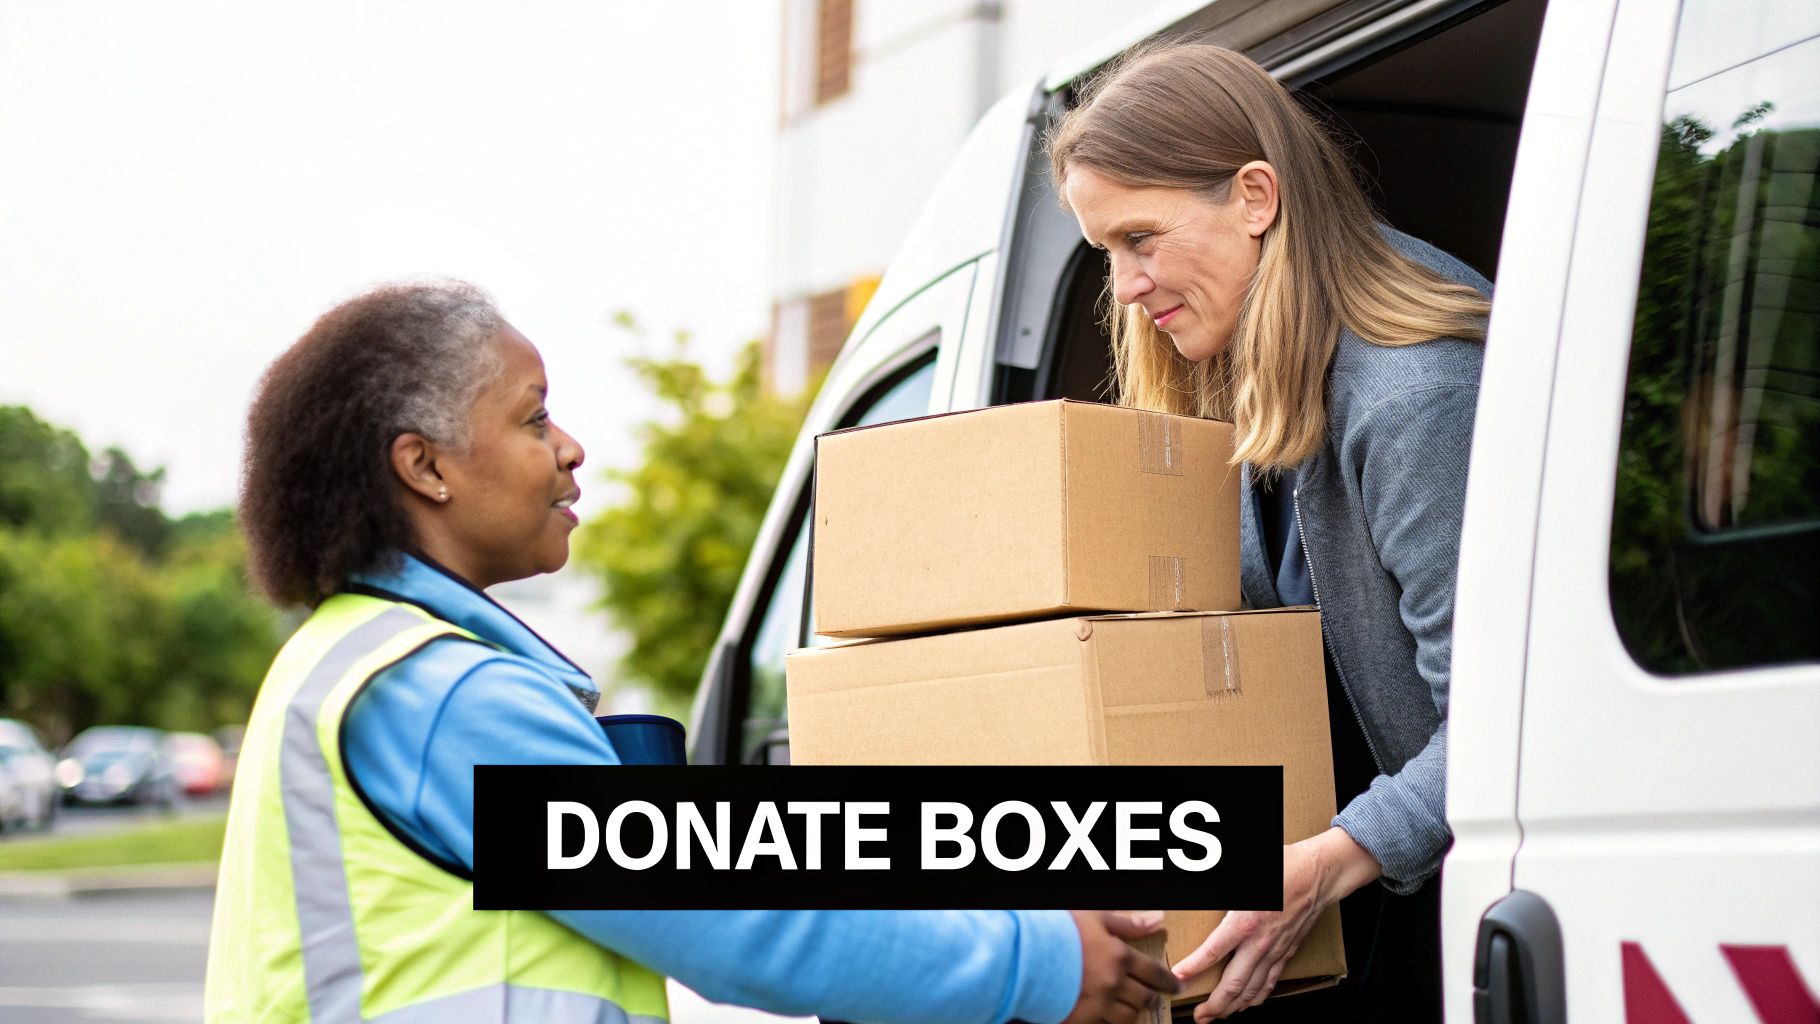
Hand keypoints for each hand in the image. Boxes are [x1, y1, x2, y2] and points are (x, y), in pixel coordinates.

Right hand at [1062, 910, 1180, 1023]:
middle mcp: (1113, 985)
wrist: (1023, 955)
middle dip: (1151, 998)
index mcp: (1119, 958)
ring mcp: (1097, 1006)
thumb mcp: (1093, 917)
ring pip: (1126, 1017)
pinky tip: (1106, 1019)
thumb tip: (1156, 920)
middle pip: (1143, 998)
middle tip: (1153, 998)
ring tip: (1130, 1009)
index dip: (1167, 981)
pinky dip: (1108, 1023)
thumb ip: (1126, 923)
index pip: (1153, 973)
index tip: (1176, 987)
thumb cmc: (1057, 930)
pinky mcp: (1079, 1020)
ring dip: (1132, 1013)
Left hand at [1172, 828, 1378, 1020]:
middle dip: (1215, 1005)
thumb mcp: (1248, 875)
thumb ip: (1218, 886)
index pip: (1213, 951)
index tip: (1177, 978)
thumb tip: (1196, 888)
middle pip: (1234, 983)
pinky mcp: (1287, 951)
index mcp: (1245, 921)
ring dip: (1234, 1006)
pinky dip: (1258, 997)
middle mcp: (1260, 942)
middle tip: (1199, 1016)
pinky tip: (1248, 1004)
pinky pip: (1271, 981)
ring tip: (1217, 1016)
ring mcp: (1276, 950)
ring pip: (1253, 989)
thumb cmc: (1282, 868)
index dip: (1194, 967)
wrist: (1319, 874)